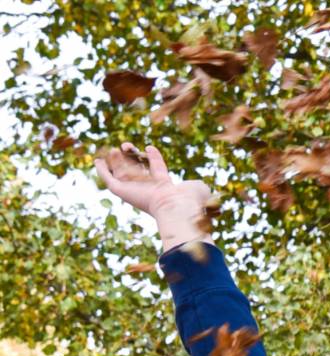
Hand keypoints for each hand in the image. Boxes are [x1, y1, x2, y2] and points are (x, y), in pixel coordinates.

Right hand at [95, 143, 212, 246]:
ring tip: (114, 150)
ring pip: (121, 174)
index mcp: (164, 187)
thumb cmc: (189, 199)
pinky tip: (97, 161)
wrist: (176, 207)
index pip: (157, 170)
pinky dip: (102, 171)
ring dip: (116, 162)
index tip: (149, 147)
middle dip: (131, 157)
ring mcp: (134, 190)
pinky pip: (108, 180)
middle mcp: (147, 189)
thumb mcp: (198, 188)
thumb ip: (199, 185)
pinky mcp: (122, 192)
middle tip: (127, 145)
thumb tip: (202, 187)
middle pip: (136, 171)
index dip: (153, 158)